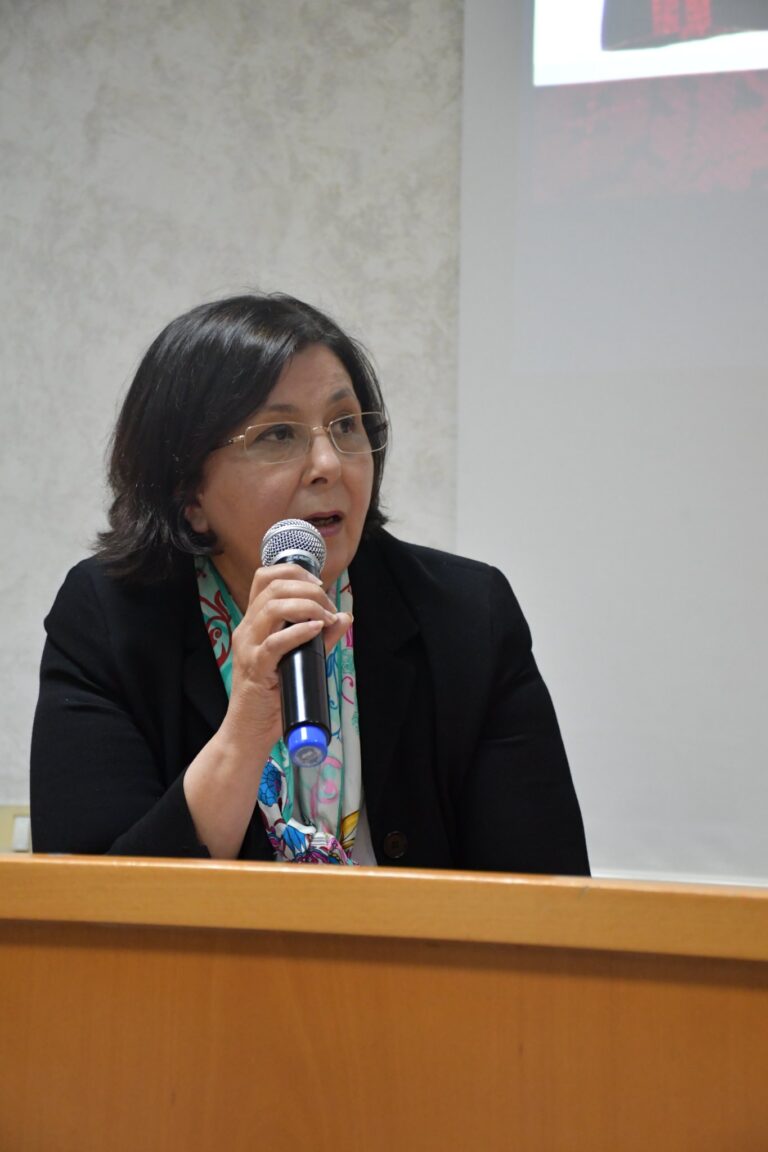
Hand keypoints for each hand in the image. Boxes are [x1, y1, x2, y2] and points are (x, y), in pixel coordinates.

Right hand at [223, 563, 351, 749]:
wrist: (248, 732)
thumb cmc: (273, 697)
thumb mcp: (300, 660)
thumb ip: (320, 638)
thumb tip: (344, 616)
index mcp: (254, 623)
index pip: (265, 578)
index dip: (295, 571)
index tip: (319, 585)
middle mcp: (247, 629)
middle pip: (273, 586)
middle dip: (308, 588)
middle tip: (328, 606)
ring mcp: (249, 648)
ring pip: (272, 607)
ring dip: (306, 606)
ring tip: (325, 618)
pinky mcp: (255, 668)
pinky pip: (275, 642)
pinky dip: (299, 631)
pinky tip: (317, 629)